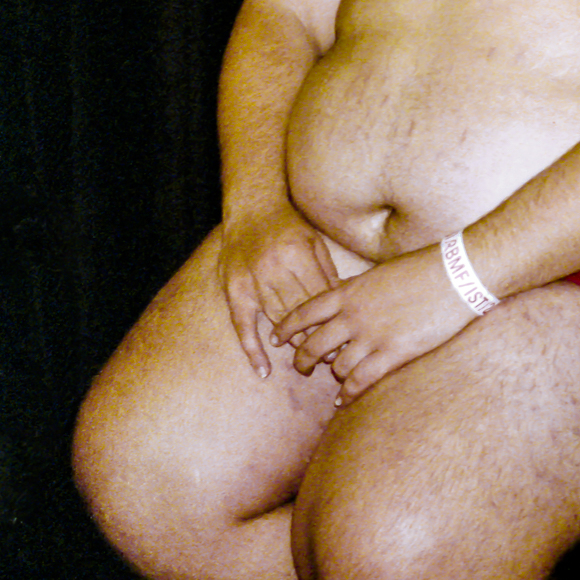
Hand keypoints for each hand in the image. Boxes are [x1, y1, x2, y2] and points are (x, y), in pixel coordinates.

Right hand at [218, 204, 339, 376]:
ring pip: (276, 321)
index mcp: (297, 255)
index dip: (331, 320)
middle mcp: (273, 269)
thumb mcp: (314, 242)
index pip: (318, 297)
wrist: (251, 209)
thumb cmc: (289, 227)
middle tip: (332, 358)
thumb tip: (344, 305)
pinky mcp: (234, 290)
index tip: (345, 339)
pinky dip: (253, 349)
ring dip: (293, 344)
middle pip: (299, 313)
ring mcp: (251, 281)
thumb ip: (327, 273)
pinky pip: (243, 325)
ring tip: (309, 362)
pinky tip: (263, 370)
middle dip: (316, 336)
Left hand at [272, 250, 474, 403]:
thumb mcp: (379, 273)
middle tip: (301, 368)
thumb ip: (356, 287)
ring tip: (335, 381)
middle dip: (302, 360)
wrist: (455, 275)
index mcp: (349, 292)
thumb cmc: (422, 268)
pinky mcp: (393, 353)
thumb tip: (341, 290)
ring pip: (337, 366)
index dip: (286, 327)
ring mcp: (372, 336)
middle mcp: (353, 315)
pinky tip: (344, 399)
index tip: (277, 338)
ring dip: (334, 376)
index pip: (305, 312)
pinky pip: (361, 380)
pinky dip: (349, 393)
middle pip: (313, 344)